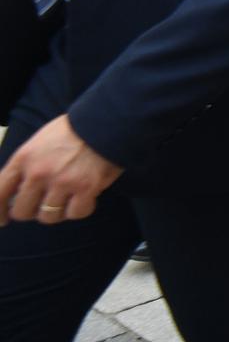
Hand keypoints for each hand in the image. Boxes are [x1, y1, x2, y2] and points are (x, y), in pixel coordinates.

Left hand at [0, 115, 122, 225]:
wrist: (106, 121)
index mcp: (24, 159)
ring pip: (48, 217)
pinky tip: (85, 198)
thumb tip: (19, 191)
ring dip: (57, 212)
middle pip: (22, 211)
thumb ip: (26, 166)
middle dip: (32, 211)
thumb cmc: (73, 131)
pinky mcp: (86, 188)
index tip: (4, 219)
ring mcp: (62, 182)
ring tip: (67, 199)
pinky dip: (80, 209)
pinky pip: (76, 214)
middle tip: (44, 204)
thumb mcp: (39, 143)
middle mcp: (39, 173)